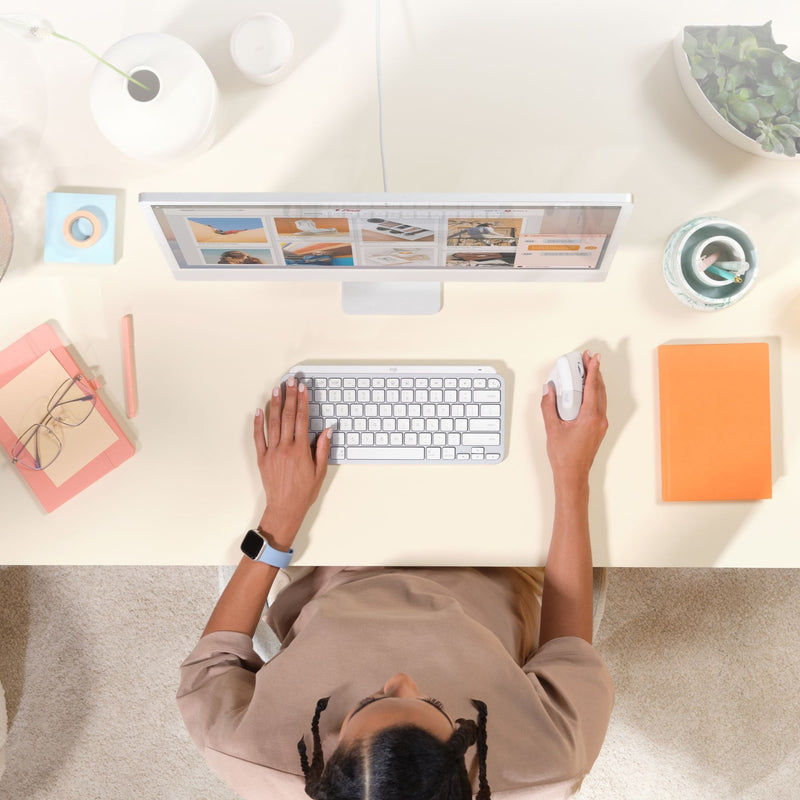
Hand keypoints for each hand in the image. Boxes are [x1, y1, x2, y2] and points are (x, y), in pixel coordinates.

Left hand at [253, 377, 331, 547]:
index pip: (302, 419)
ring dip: (275, 404)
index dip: (302, 402)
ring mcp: (272, 452)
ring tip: (277, 389)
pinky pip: (258, 437)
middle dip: (289, 396)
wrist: (285, 508)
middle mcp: (285, 448)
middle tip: (290, 381)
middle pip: (287, 416)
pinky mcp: (262, 458)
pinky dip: (258, 423)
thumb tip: (327, 430)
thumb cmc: (304, 492)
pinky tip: (259, 411)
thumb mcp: (320, 471)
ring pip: (273, 423)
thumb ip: (322, 449)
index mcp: (300, 450)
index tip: (303, 389)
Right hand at [541, 351, 607, 489]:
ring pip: (601, 397)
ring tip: (587, 370)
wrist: (573, 475)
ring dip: (595, 382)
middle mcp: (599, 419)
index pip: (593, 387)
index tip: (593, 357)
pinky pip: (599, 405)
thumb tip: (548, 389)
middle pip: (600, 389)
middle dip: (594, 372)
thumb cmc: (564, 456)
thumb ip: (548, 406)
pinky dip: (595, 393)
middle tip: (588, 358)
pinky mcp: (599, 428)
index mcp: (589, 417)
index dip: (593, 370)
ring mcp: (601, 424)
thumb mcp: (552, 428)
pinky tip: (587, 390)